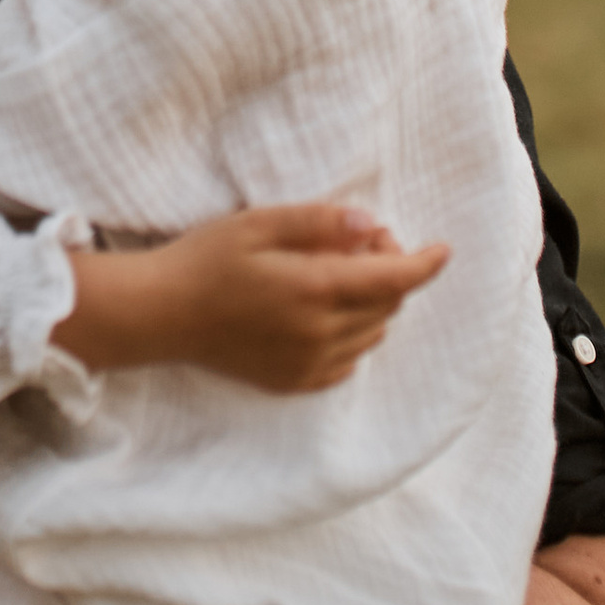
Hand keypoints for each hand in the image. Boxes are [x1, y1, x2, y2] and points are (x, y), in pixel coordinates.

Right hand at [57, 203, 447, 389]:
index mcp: (314, 290)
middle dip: (390, 272)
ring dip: (373, 304)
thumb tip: (371, 225)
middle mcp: (319, 335)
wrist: (161, 314)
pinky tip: (323, 312)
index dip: (423, 264)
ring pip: (371, 335)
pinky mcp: (293, 382)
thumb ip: (319, 222)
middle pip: (386, 306)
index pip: (393, 280)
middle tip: (362, 241)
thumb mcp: (260, 223)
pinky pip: (347, 362)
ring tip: (338, 273)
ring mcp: (307, 364)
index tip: (443, 250)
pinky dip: (352, 334)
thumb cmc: (206, 258)